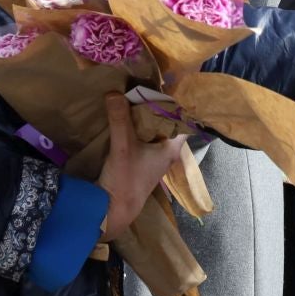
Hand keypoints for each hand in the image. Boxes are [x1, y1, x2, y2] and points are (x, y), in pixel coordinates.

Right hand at [95, 93, 187, 242]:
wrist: (113, 210)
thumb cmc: (125, 180)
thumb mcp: (122, 146)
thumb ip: (120, 120)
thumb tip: (114, 92)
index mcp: (171, 148)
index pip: (181, 120)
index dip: (175, 103)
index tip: (165, 85)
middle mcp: (166, 153)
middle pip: (166, 124)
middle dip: (156, 107)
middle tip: (144, 86)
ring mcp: (153, 159)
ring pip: (153, 132)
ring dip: (145, 118)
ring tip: (133, 97)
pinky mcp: (140, 163)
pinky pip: (142, 139)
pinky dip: (136, 128)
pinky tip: (125, 118)